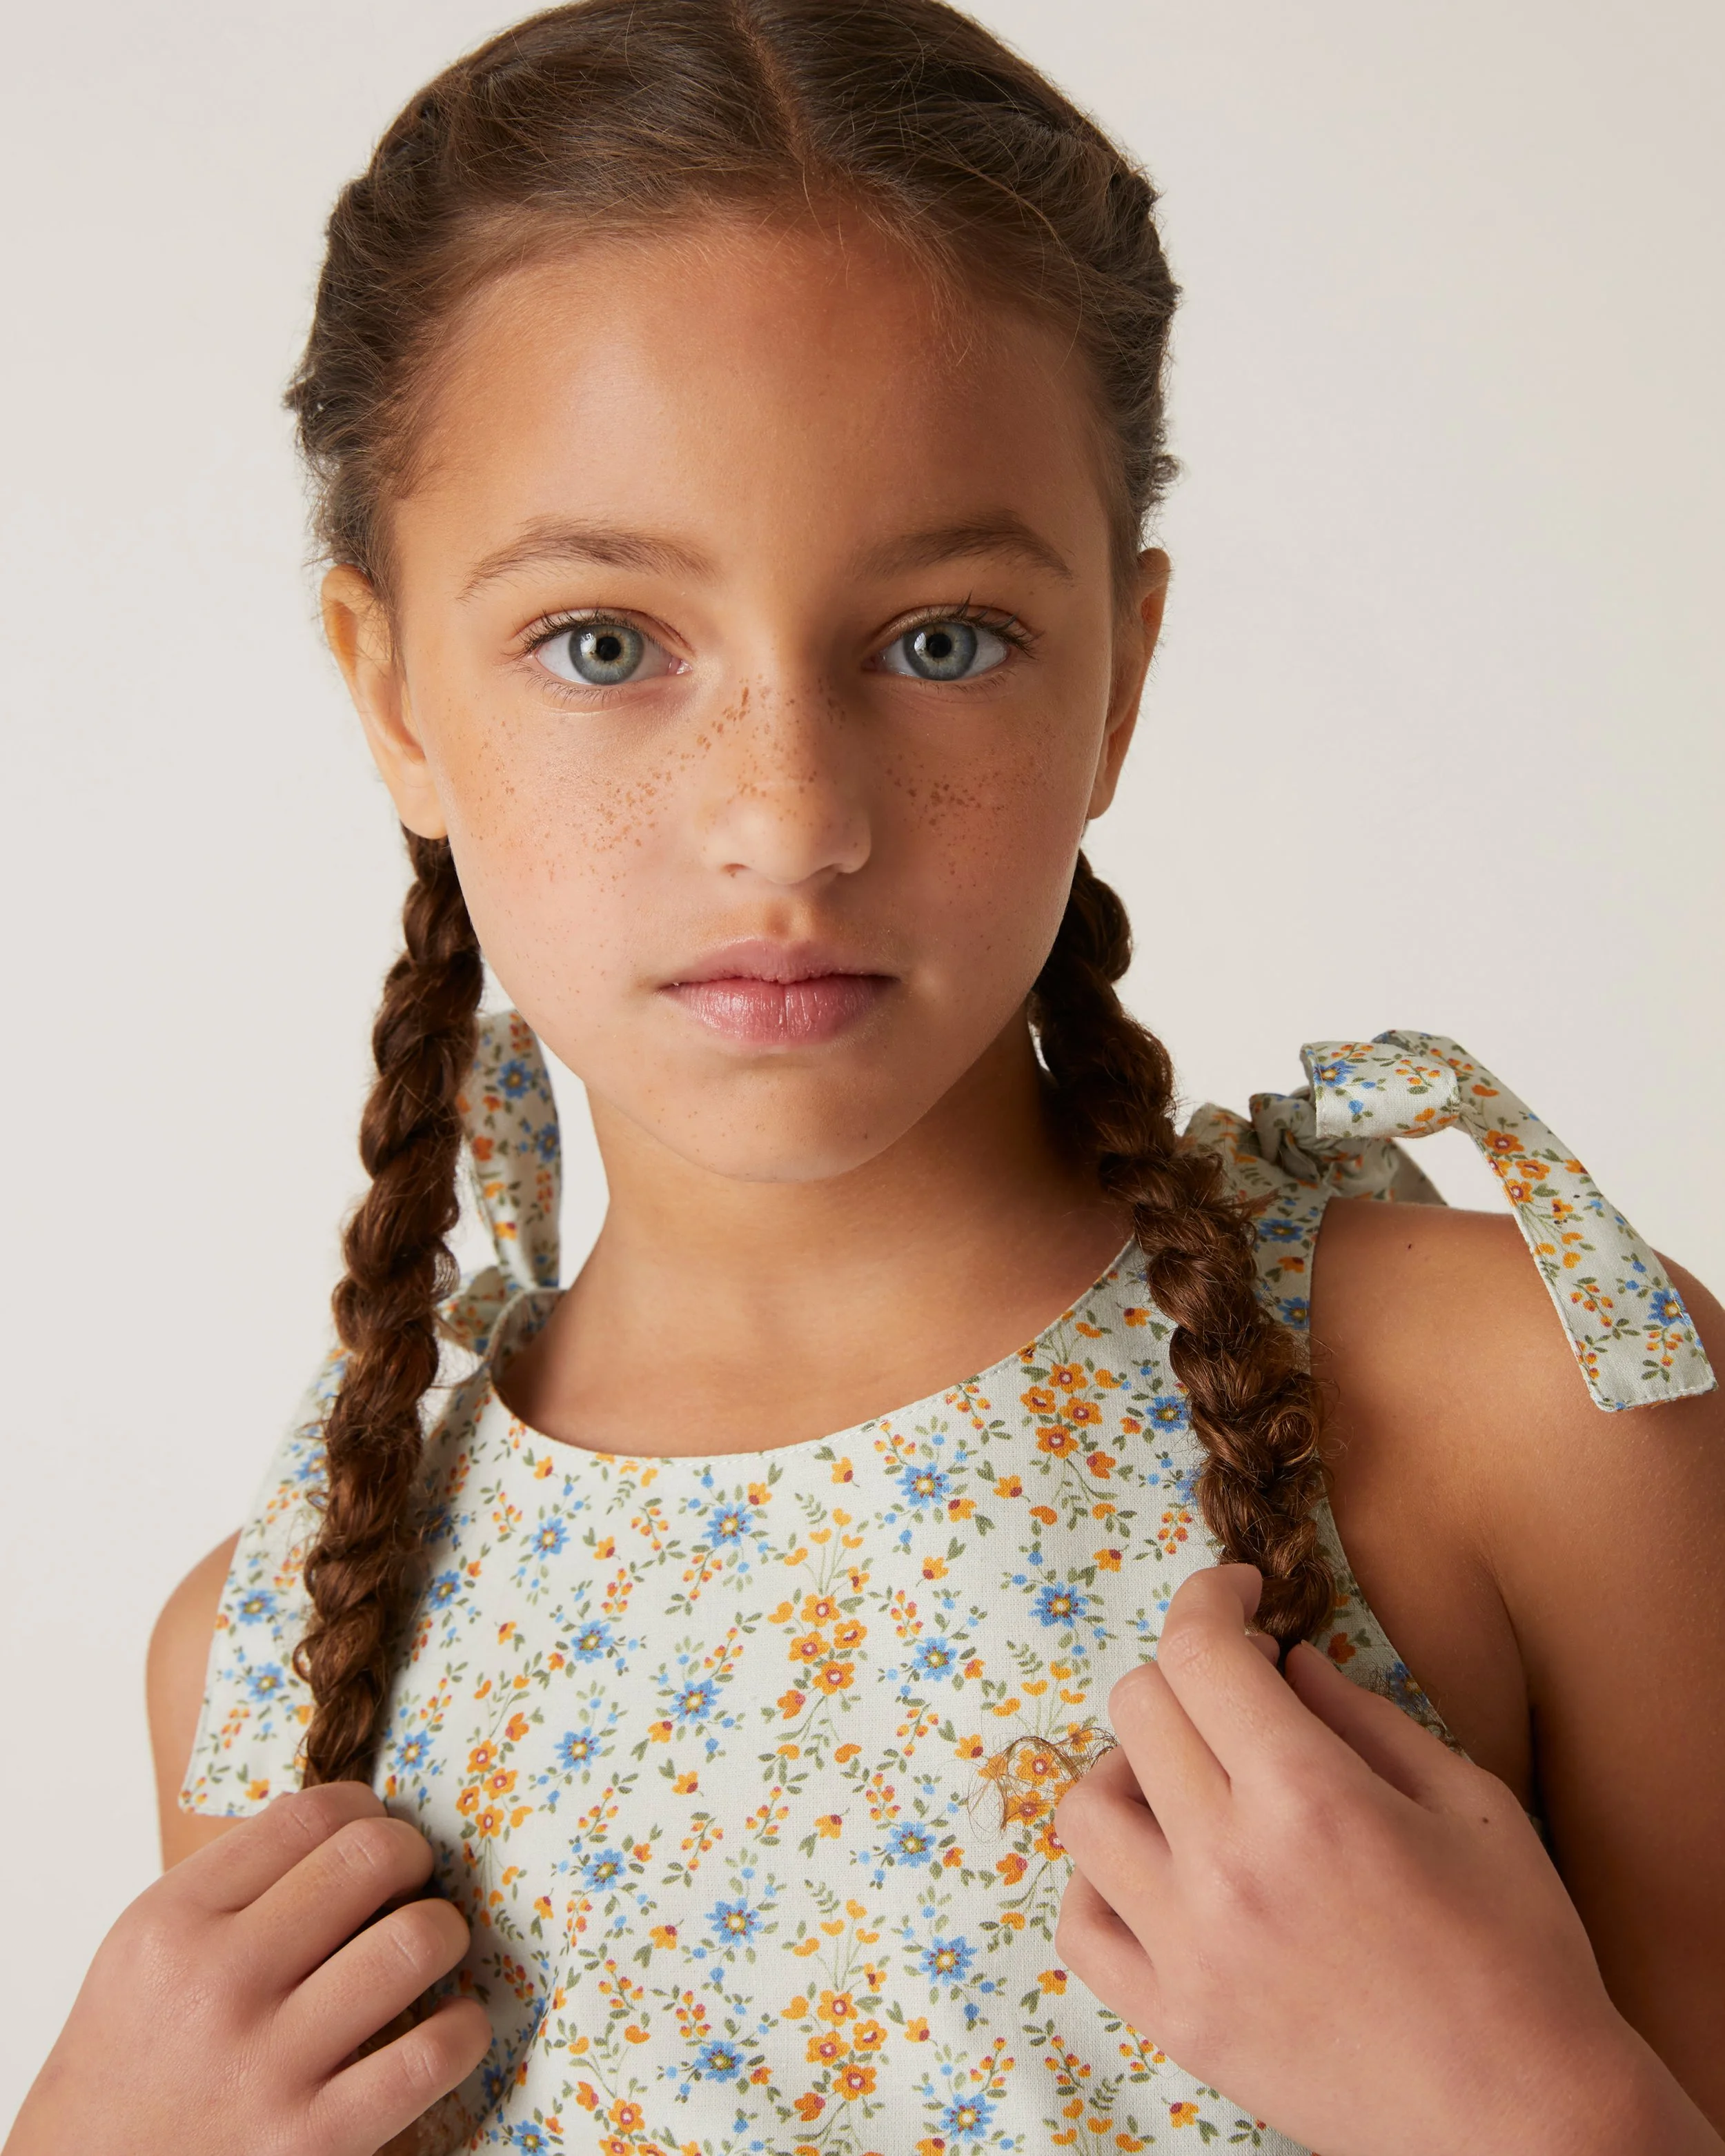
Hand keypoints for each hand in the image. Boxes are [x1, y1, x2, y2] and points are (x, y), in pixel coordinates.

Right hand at [6, 1782, 490, 2155]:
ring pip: (414, 1943)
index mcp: (173, 1923)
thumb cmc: (135, 2064)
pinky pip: (431, 2056)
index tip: (375, 1835)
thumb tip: (345, 1816)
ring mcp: (265, 2067)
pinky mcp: (310, 2143)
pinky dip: (463, 2031)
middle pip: (371, 1858)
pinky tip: (450, 2027)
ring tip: (432, 1950)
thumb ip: (235, 1883)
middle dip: (414, 1857)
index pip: (309, 1815)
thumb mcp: (150, 1953)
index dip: (367, 1810)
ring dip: (446, 1935)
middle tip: (412, 1884)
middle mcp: (216, 1985)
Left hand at [1053, 1565, 1720, 2155]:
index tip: (1241, 1594)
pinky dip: (1103, 1881)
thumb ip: (1364, 1716)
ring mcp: (1189, 1951)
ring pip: (1085, 1809)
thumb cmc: (1520, 1956)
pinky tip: (1160, 1870)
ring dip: (1130, 1772)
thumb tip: (1287, 1660)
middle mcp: (1230, 1867)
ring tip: (1192, 1783)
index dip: (1212, 1597)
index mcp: (1310, 1799)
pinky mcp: (1176, 2023)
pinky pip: (1080, 1926)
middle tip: (1239, 1692)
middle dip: (1188, 1673)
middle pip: (1137, 1708)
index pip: (1200, 1651)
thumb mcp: (1469, 1805)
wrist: (1528, 2124)